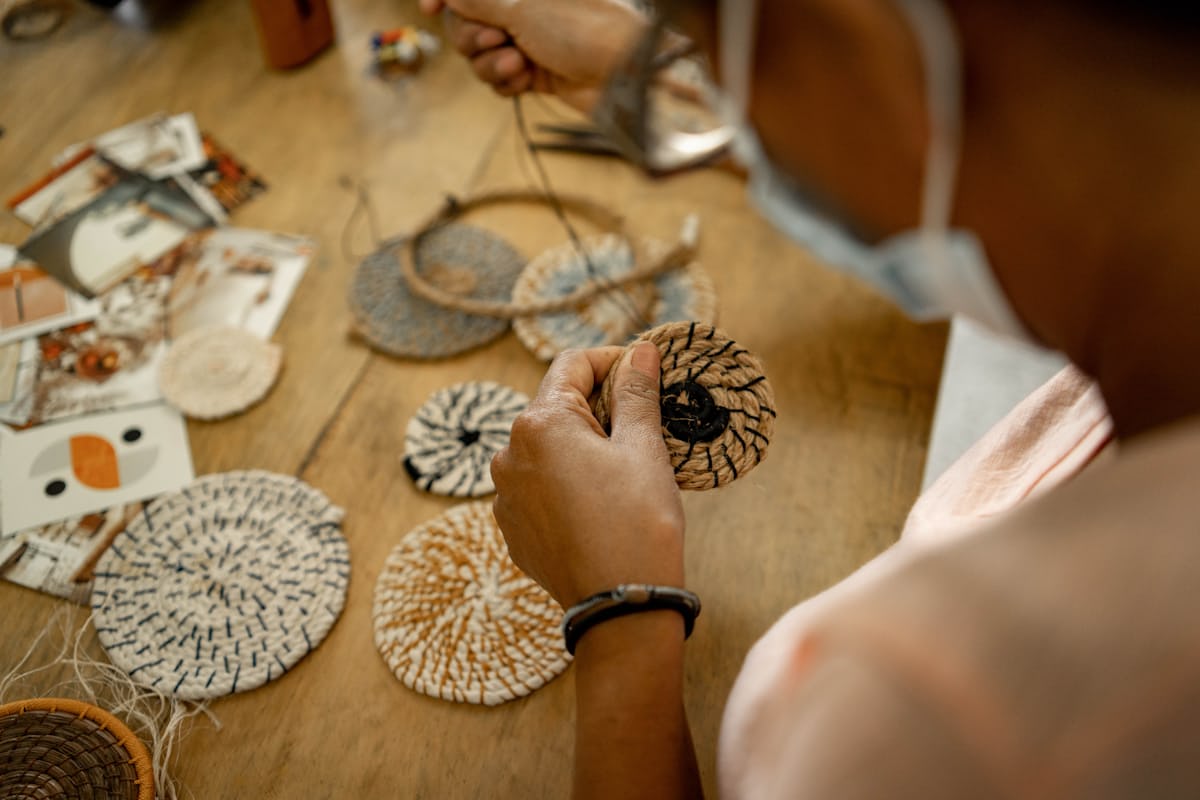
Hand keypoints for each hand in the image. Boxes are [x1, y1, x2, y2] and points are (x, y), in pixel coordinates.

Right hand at [418, 0, 647, 112]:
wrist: (625, 77)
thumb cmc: (585, 29)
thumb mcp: (523, 8)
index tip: (427, 7)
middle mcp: (524, 7)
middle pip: (465, 23)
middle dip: (472, 37)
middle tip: (495, 41)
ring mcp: (528, 40)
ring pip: (481, 57)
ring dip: (492, 64)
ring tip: (520, 65)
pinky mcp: (535, 73)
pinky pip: (499, 79)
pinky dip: (507, 82)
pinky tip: (526, 81)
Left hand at [491, 343, 685, 608]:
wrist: (620, 607)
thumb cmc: (637, 523)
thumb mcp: (644, 449)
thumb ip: (636, 392)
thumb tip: (640, 351)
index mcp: (539, 425)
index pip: (573, 365)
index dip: (613, 361)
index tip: (644, 372)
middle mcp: (508, 454)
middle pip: (556, 407)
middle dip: (597, 406)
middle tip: (642, 424)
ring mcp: (505, 495)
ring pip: (545, 450)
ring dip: (580, 446)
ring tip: (623, 468)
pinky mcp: (512, 528)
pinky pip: (538, 487)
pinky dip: (566, 482)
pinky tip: (600, 502)